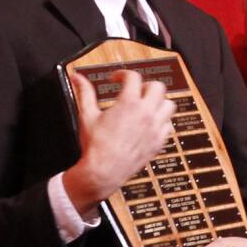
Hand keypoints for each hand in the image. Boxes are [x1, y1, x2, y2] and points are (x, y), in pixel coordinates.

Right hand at [63, 69, 174, 217]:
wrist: (105, 171)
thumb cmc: (96, 147)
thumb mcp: (87, 116)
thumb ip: (85, 93)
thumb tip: (77, 78)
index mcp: (129, 104)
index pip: (133, 77)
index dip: (123, 74)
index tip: (116, 79)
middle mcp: (146, 113)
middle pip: (158, 87)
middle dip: (145, 86)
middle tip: (135, 92)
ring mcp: (155, 128)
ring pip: (169, 104)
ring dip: (158, 102)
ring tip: (146, 105)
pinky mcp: (159, 142)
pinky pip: (169, 125)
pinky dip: (162, 121)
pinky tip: (150, 124)